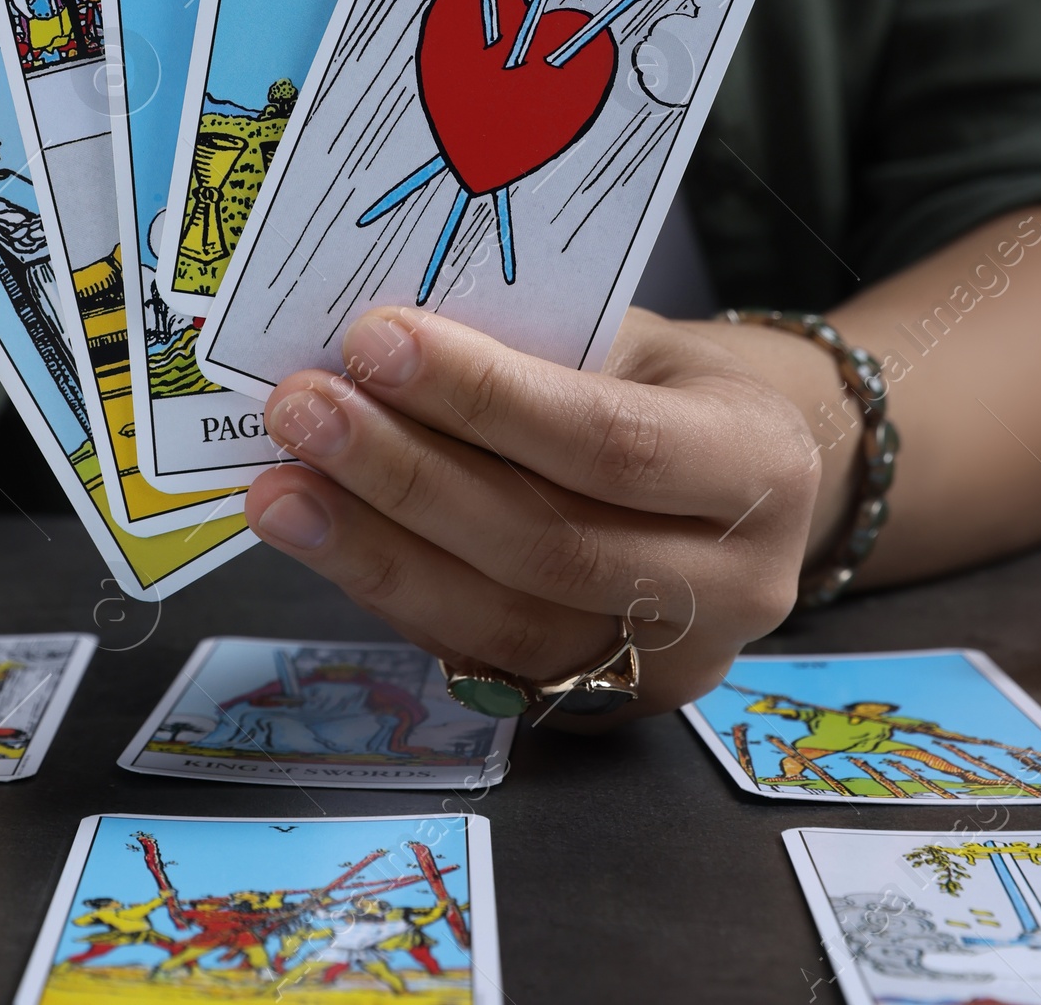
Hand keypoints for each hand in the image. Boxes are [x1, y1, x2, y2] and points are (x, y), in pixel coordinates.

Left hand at [245, 306, 822, 715]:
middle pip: (548, 545)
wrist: (737, 478)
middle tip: (303, 411)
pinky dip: (390, 591)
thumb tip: (381, 344)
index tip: (374, 341)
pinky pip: (481, 656)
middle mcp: (734, 585)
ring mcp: (669, 666)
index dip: (487, 397)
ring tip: (280, 485)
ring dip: (373, 549)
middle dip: (408, 476)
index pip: (610, 441)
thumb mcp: (633, 336)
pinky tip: (320, 536)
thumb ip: (536, 347)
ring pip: (503, 622)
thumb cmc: (665, 381)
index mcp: (760, 465)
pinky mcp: (597, 705)